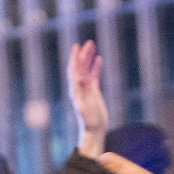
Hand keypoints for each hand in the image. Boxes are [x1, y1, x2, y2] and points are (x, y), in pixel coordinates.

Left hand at [67, 39, 109, 158]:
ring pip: (87, 69)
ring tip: (92, 46)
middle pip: (80, 67)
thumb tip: (80, 78)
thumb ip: (83, 92)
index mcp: (76, 90)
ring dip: (89, 58)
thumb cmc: (90, 121)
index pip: (74, 70)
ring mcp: (86, 89)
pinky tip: (99, 59)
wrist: (94, 130)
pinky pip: (94, 76)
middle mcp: (79, 88)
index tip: (76, 47)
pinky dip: (95, 67)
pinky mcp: (93, 92)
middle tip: (88, 42)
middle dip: (83, 54)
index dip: (74, 58)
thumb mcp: (86, 106)